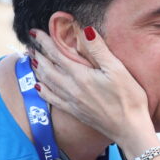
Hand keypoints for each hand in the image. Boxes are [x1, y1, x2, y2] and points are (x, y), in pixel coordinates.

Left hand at [29, 28, 153, 145]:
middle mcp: (71, 89)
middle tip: (29, 45)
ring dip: (37, 70)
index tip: (35, 32)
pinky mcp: (75, 112)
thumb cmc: (129, 98)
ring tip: (31, 61)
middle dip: (37, 55)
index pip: (57, 55)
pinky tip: (39, 86)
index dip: (45, 42)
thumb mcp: (117, 70)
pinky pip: (52, 99)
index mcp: (81, 76)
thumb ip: (99, 50)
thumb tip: (85, 30)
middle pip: (47, 68)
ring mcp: (72, 102)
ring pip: (47, 83)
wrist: (130, 129)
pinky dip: (42, 90)